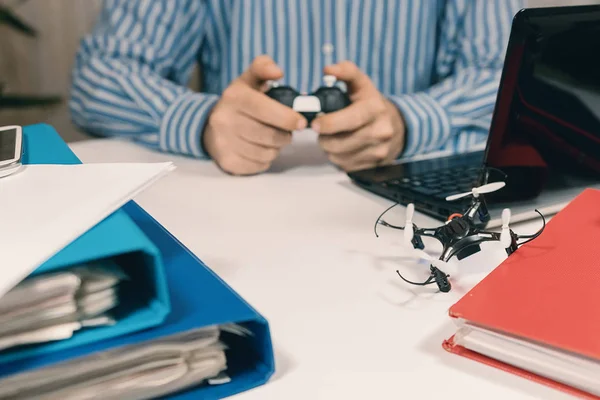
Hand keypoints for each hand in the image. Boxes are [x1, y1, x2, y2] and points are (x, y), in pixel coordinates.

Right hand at [203, 55, 306, 174]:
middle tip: (286, 131)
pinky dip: (265, 159)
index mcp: (234, 97)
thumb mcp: (248, 81)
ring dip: (276, 148)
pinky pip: (259, 166)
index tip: (301, 123)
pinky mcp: (228, 162)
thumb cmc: (239, 103)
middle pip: (270, 136)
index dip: (286, 117)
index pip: (264, 108)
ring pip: (267, 153)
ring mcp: (224, 143)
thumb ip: (263, 68)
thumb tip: (277, 71)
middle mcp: (225, 120)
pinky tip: (259, 149)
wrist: (209, 127)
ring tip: (271, 139)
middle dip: (285, 135)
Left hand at [311, 61, 405, 171]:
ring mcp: (379, 151)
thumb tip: (328, 70)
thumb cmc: (371, 104)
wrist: (397, 127)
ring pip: (339, 156)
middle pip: (340, 142)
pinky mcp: (374, 166)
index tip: (315, 124)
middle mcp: (381, 131)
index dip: (329, 123)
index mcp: (375, 108)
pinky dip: (339, 158)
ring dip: (329, 148)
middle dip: (324, 138)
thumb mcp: (361, 84)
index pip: (350, 119)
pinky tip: (343, 148)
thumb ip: (346, 72)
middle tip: (321, 130)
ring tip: (333, 138)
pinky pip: (346, 166)